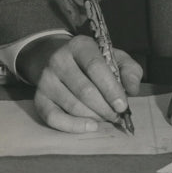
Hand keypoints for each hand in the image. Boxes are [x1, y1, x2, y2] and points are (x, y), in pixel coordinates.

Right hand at [17, 34, 141, 132]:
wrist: (59, 59)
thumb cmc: (93, 61)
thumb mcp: (114, 57)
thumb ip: (129, 70)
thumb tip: (132, 89)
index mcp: (80, 45)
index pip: (95, 67)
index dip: (111, 88)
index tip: (123, 106)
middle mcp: (59, 60)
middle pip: (85, 90)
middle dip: (105, 108)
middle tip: (118, 116)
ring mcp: (46, 79)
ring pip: (72, 105)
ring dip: (94, 117)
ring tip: (107, 118)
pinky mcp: (39, 98)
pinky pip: (53, 117)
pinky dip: (73, 126)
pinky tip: (90, 126)